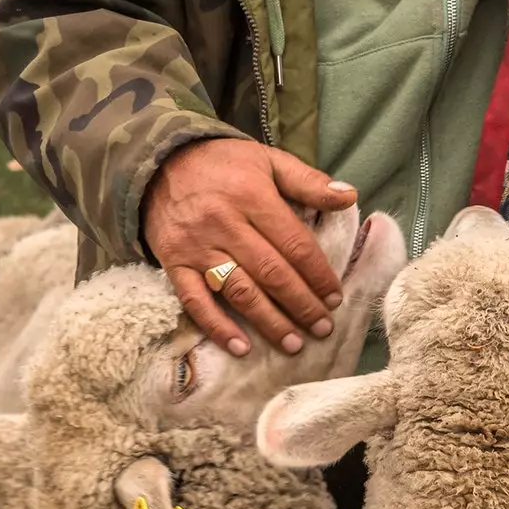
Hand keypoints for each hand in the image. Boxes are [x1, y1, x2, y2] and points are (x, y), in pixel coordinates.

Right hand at [142, 138, 355, 356]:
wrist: (159, 163)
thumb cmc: (223, 163)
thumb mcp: (268, 161)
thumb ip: (308, 180)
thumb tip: (349, 196)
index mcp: (252, 196)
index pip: (294, 243)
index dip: (318, 273)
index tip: (335, 297)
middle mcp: (224, 223)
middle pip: (271, 272)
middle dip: (301, 304)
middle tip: (323, 327)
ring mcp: (197, 247)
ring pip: (239, 291)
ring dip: (269, 322)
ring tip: (294, 343)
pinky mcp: (174, 264)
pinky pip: (195, 301)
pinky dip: (217, 327)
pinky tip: (240, 348)